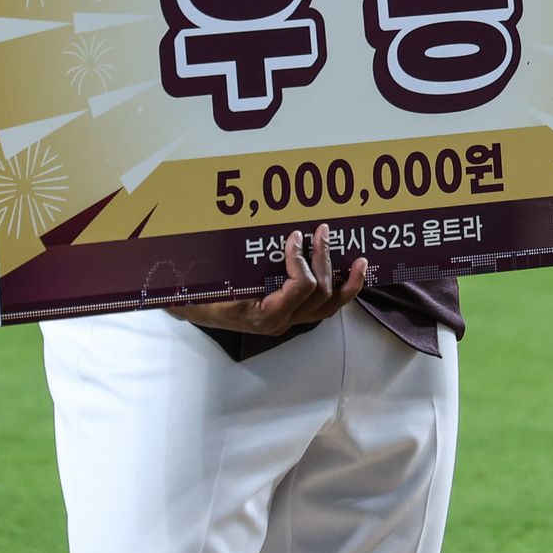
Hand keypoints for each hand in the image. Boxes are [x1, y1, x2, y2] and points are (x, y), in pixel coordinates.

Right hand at [169, 224, 366, 335]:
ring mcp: (289, 321)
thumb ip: (241, 261)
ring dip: (346, 281)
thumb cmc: (201, 290)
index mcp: (265, 313)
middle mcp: (281, 321)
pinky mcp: (291, 316)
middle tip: (322, 231)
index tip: (295, 236)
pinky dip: (340, 291)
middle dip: (324, 259)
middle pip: (320, 293)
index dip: (302, 259)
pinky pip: (322, 308)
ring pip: (328, 307)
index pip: (301, 287)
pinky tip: (351, 275)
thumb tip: (262, 231)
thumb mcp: (219, 275)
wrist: (191, 308)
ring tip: (360, 260)